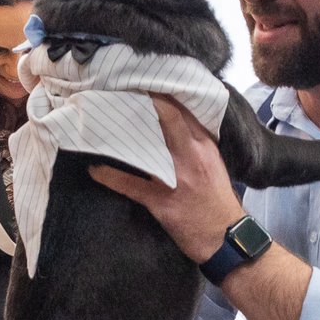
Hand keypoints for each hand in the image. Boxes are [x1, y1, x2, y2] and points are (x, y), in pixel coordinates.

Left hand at [89, 95, 244, 261]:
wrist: (226, 238)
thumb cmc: (218, 202)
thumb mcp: (213, 166)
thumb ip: (196, 145)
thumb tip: (174, 126)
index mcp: (204, 146)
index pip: (183, 110)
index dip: (162, 94)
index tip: (143, 81)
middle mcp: (191, 156)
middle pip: (167, 117)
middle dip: (143, 101)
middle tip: (120, 89)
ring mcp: (176, 178)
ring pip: (145, 146)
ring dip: (121, 133)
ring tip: (101, 121)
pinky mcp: (161, 201)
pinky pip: (130, 184)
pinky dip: (109, 176)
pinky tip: (94, 170)